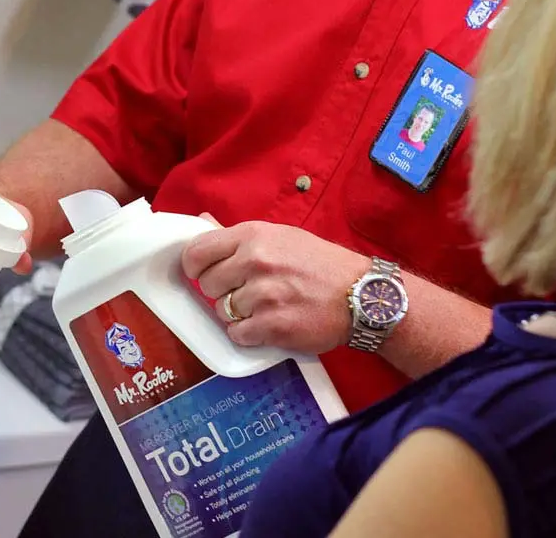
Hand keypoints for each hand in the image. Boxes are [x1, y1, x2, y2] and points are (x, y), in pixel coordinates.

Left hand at [181, 221, 365, 353]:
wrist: (361, 295)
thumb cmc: (320, 264)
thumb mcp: (280, 236)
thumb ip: (238, 235)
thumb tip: (201, 220)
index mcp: (253, 236)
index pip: (198, 251)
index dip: (194, 266)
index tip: (201, 273)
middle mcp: (256, 262)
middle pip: (207, 284)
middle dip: (220, 292)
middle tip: (244, 292)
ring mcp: (265, 295)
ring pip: (222, 311)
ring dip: (237, 314)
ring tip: (264, 307)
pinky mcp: (274, 326)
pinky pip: (238, 334)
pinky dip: (249, 334)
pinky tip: (267, 325)